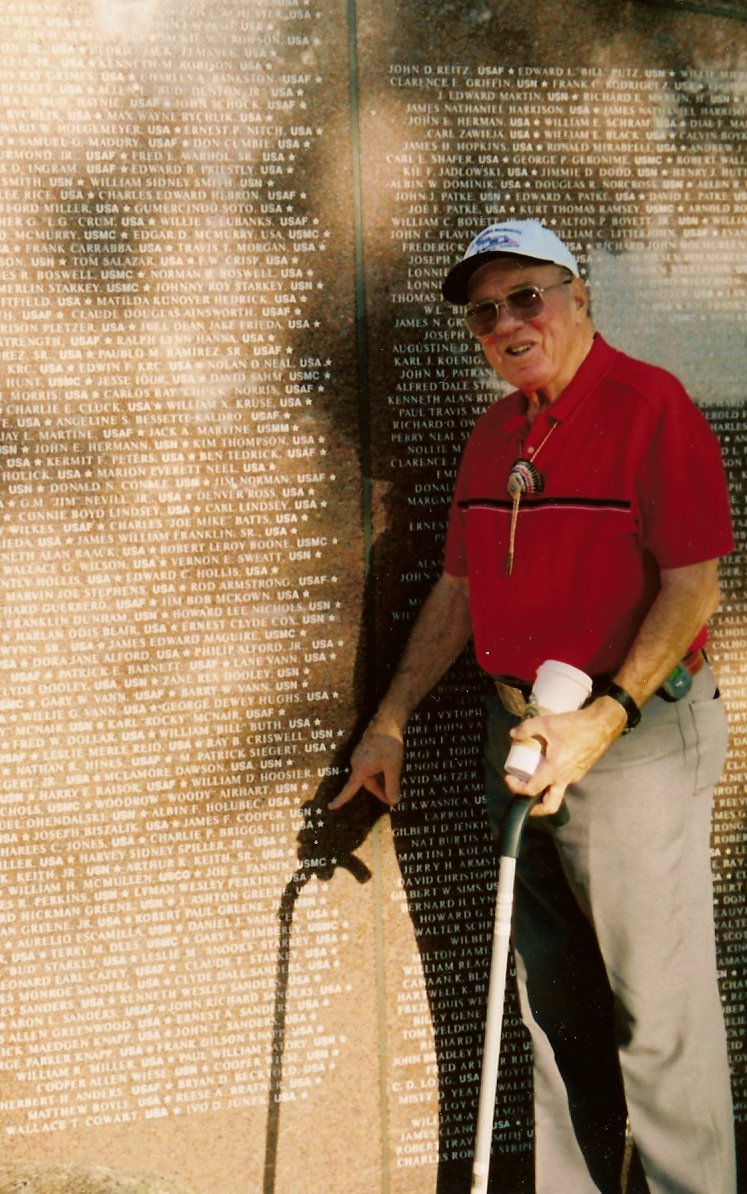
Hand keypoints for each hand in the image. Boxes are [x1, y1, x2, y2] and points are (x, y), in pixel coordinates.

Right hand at [327, 716, 404, 809]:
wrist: (387, 721)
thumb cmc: (389, 744)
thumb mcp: (393, 767)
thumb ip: (392, 786)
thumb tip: (394, 801)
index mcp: (360, 769)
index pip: (349, 789)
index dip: (340, 800)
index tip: (331, 807)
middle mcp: (356, 763)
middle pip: (367, 783)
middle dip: (380, 790)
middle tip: (394, 798)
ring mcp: (359, 756)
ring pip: (370, 774)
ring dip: (380, 780)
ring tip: (394, 780)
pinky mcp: (364, 750)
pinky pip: (370, 766)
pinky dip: (379, 771)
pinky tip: (389, 768)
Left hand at [504, 698, 626, 815]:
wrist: (603, 724)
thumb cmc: (575, 726)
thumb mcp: (546, 723)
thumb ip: (527, 728)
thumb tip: (513, 734)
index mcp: (554, 771)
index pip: (532, 790)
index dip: (516, 788)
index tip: (509, 778)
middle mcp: (565, 779)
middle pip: (550, 805)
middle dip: (535, 809)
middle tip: (523, 798)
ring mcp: (575, 777)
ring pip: (557, 791)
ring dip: (544, 788)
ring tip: (534, 773)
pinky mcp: (581, 770)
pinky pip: (565, 780)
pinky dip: (554, 776)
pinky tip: (550, 761)